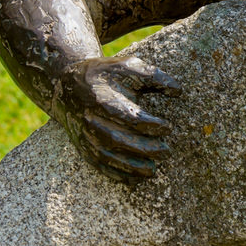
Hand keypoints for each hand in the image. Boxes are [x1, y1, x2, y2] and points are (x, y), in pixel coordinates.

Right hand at [56, 54, 182, 180]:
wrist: (66, 84)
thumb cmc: (105, 75)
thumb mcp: (127, 66)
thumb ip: (153, 76)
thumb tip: (179, 91)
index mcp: (102, 97)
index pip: (129, 116)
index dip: (151, 125)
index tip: (168, 127)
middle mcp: (90, 118)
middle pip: (117, 139)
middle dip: (145, 148)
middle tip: (166, 151)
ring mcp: (85, 134)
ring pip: (107, 156)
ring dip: (132, 167)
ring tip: (153, 170)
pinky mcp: (82, 146)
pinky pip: (99, 165)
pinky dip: (117, 175)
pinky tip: (136, 179)